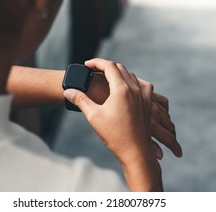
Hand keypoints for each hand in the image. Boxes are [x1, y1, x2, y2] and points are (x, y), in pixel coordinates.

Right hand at [64, 58, 162, 190]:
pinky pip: (143, 84)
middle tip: (94, 71)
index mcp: (122, 89)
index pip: (109, 66)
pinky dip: (133, 81)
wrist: (136, 153)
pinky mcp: (148, 104)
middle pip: (120, 68)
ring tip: (108, 77)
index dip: (96, 62)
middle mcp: (135, 89)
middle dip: (106, 66)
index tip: (86, 65)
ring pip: (132, 75)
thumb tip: (67, 91)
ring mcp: (144, 96)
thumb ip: (80, 100)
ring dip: (119, 72)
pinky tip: (129, 87)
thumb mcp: (94, 116)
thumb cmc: (115, 135)